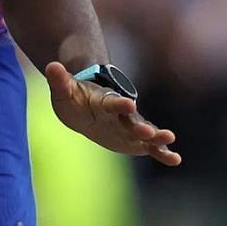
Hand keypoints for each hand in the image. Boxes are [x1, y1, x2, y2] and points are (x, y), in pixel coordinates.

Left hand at [43, 62, 181, 166]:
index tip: (129, 104)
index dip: (120, 103)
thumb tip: (51, 66)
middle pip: (133, 121)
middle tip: (152, 132)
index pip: (112, 102)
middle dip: (141, 126)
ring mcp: (129, 127)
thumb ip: (59, 80)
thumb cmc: (75, 98)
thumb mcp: (64, 90)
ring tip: (170, 141)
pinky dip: (162, 153)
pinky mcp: (133, 141)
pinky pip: (149, 147)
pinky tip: (175, 159)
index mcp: (105, 101)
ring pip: (145, 134)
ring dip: (157, 138)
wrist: (86, 107)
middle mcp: (121, 115)